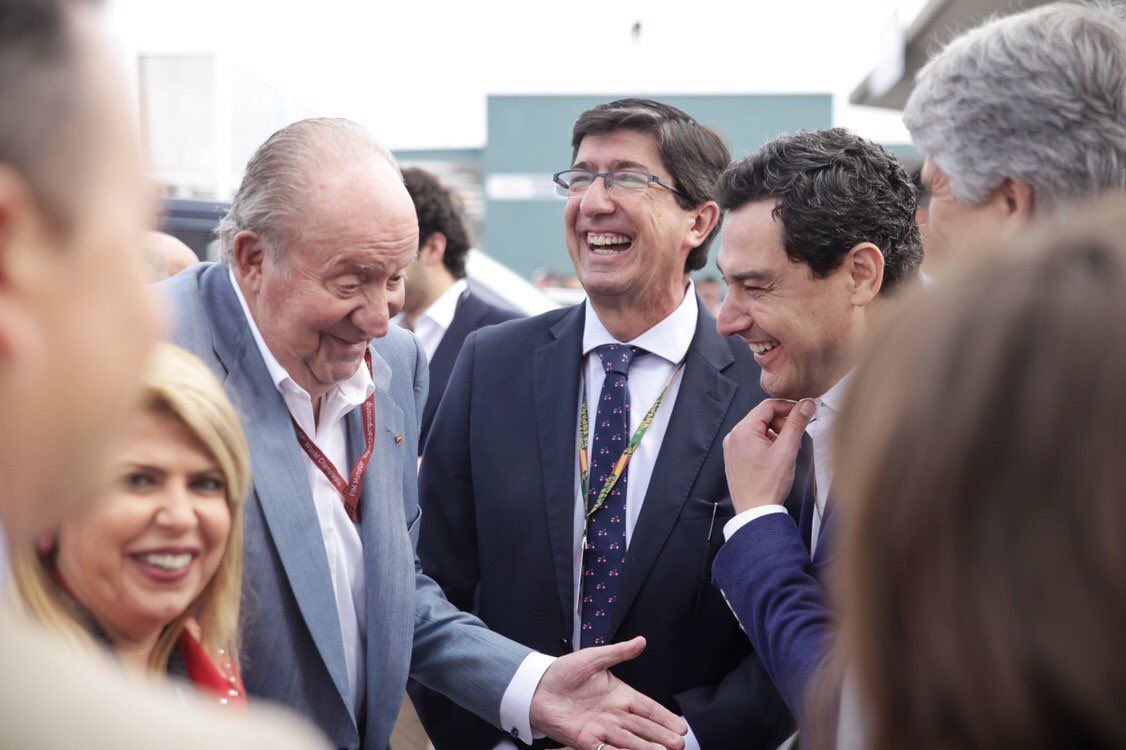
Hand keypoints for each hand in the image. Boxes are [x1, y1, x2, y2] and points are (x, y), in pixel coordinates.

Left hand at [529, 636, 686, 749]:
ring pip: (629, 740)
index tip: (680, 726)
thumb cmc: (563, 672)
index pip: (647, 707)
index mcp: (619, 695)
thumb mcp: (594, 658)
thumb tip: (641, 641)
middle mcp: (614, 714)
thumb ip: (619, 652)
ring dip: (646, 747)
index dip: (664, 717)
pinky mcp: (586, 739)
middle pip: (643, 727)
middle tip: (679, 744)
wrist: (537, 686)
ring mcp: (601, 728)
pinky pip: (607, 747)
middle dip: (661, 735)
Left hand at [723, 398, 814, 513]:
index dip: (788, 407)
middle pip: (763, 417)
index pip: (767, 406)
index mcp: (742, 431)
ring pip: (759, 430)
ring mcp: (733, 448)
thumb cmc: (767, 485)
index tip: (803, 412)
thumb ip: (797, 424)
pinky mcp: (736, 458)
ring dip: (777, 434)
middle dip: (783, 424)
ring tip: (789, 449)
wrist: (755, 512)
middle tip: (797, 436)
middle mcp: (734, 437)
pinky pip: (753, 442)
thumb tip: (806, 405)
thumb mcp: (786, 450)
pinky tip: (778, 457)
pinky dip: (768, 444)